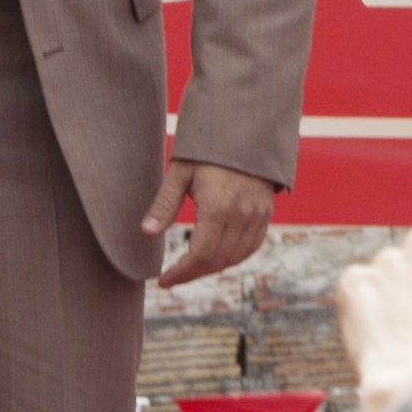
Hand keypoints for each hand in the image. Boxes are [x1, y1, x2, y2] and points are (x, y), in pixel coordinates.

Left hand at [146, 160, 276, 288]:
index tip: (164, 280)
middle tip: (173, 277)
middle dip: (193, 273)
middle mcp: (242, 215)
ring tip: (190, 268)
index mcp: (218, 206)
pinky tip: (216, 257)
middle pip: (218, 261)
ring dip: (212, 268)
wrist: (244, 130)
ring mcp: (257, 216)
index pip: (200, 254)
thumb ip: (164, 204)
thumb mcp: (180, 173)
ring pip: (236, 258)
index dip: (181, 272)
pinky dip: (233, 258)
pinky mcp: (265, 214)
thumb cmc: (206, 150)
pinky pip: (251, 247)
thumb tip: (146, 232)